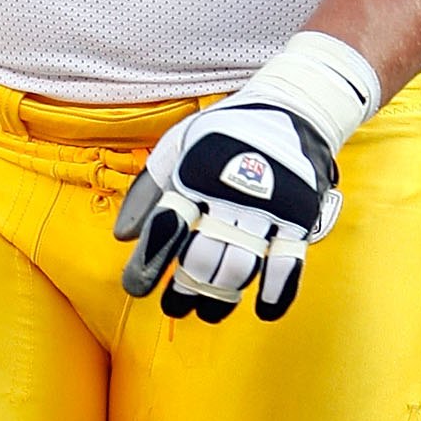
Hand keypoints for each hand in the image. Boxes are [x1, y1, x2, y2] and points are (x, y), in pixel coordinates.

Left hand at [116, 102, 341, 323]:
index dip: (148, 263)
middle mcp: (229, 194)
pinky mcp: (298, 217)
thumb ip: (147, 190)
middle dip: (183, 290)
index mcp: (194, 174)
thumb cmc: (225, 133)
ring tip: (206, 313)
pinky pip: (288, 263)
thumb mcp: (178, 144)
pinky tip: (263, 310)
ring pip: (239, 267)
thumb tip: (122, 238)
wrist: (292, 107)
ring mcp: (267, 208)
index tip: (136, 287)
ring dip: (219, 298)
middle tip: (173, 306)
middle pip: (201, 257)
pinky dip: (277, 292)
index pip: (165, 227)